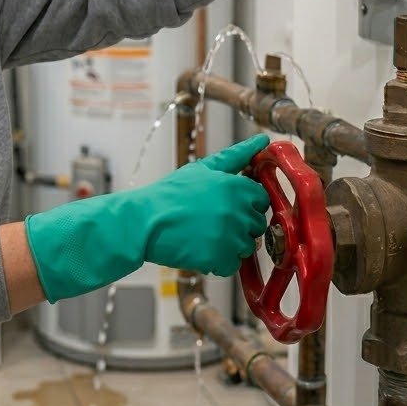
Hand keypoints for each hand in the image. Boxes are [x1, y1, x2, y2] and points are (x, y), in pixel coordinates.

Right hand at [24, 134, 270, 302]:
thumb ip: (237, 155)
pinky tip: (200, 249)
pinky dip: (218, 262)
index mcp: (236, 187)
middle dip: (239, 224)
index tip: (229, 205)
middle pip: (256, 224)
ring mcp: (230, 237)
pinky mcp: (220, 259)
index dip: (247, 203)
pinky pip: (232, 265)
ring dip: (230, 244)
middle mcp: (237, 212)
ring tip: (204, 235)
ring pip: (246, 246)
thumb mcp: (203, 168)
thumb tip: (262, 140)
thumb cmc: (170, 194)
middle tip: (211, 221)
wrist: (144, 222)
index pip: (262, 199)